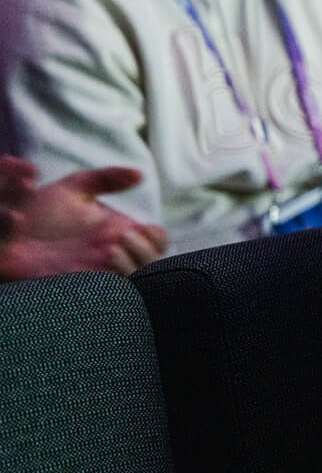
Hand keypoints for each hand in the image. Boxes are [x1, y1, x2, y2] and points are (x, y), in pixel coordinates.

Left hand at [0, 158, 167, 280]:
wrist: (3, 230)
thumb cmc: (37, 213)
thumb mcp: (75, 188)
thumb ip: (106, 179)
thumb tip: (140, 175)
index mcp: (117, 235)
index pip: (156, 243)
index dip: (155, 238)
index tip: (143, 226)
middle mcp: (112, 259)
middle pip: (153, 267)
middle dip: (146, 253)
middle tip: (124, 236)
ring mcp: (96, 278)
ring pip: (133, 285)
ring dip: (130, 267)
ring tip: (111, 248)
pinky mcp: (76, 292)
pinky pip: (103, 297)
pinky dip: (109, 285)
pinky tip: (98, 260)